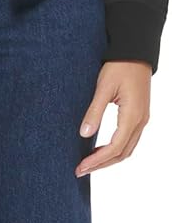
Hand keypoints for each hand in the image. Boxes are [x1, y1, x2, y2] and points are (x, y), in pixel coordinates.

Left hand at [75, 61, 151, 176]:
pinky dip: (115, 150)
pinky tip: (100, 150)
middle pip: (122, 153)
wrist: (136, 51)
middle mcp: (140, 121)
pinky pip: (129, 140)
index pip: (114, 147)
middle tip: (80, 171)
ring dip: (108, 159)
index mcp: (132, 116)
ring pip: (127, 149)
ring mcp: (142, 119)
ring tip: (89, 164)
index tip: (81, 167)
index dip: (97, 160)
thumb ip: (94, 112)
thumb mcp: (103, 87)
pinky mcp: (139, 115)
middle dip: (101, 164)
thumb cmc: (120, 66)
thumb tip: (84, 134)